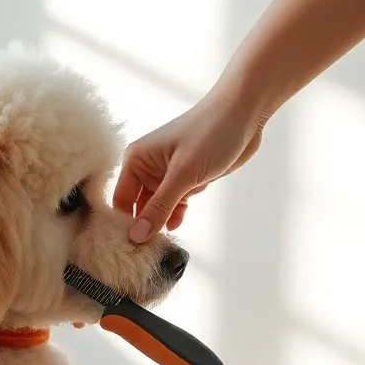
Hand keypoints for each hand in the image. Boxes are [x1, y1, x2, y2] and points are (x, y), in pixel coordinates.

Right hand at [114, 93, 265, 241]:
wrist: (244, 112)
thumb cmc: (210, 133)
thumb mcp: (183, 175)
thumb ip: (159, 207)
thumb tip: (137, 237)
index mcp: (135, 160)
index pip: (120, 200)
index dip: (124, 224)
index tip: (129, 248)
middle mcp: (146, 167)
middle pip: (137, 206)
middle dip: (143, 227)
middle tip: (146, 253)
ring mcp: (166, 173)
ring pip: (156, 207)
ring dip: (160, 223)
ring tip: (162, 244)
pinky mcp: (186, 178)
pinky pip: (174, 203)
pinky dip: (175, 214)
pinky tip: (176, 225)